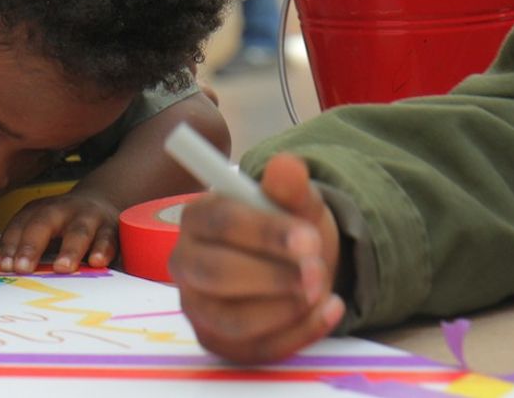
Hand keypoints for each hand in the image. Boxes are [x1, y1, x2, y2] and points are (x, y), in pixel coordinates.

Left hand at [0, 191, 118, 273]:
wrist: (101, 203)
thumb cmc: (63, 225)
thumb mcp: (42, 229)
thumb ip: (26, 246)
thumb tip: (4, 271)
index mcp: (39, 211)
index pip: (20, 225)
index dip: (11, 244)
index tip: (5, 265)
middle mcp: (62, 210)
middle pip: (44, 224)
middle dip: (32, 245)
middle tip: (22, 268)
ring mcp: (87, 217)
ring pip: (78, 231)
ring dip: (70, 249)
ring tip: (62, 267)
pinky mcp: (111, 228)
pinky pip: (107, 238)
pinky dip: (103, 249)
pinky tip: (97, 261)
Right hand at [169, 153, 344, 363]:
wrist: (293, 265)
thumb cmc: (283, 229)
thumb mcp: (294, 203)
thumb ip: (289, 186)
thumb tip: (286, 164)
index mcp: (197, 218)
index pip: (219, 223)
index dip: (264, 232)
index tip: (309, 240)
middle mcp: (185, 263)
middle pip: (216, 274)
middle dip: (273, 276)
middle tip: (318, 271)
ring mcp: (197, 306)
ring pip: (232, 318)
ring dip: (286, 308)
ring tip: (323, 290)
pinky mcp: (216, 340)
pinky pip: (254, 348)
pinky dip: (298, 333)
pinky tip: (328, 310)